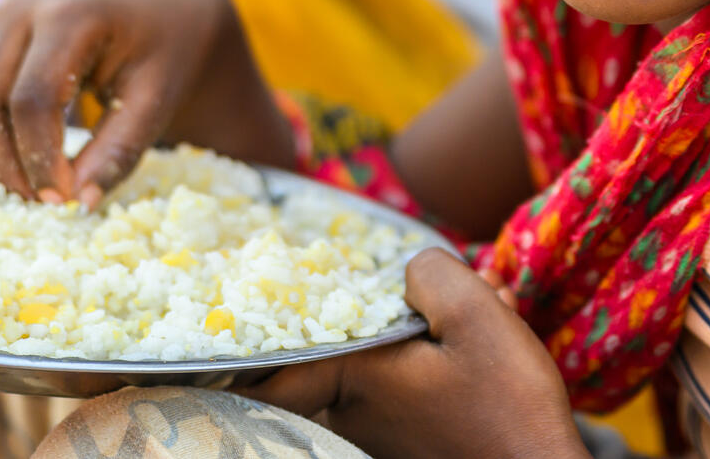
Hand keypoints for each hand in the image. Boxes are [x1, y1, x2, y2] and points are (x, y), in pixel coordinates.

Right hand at [0, 0, 293, 207]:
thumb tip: (81, 203)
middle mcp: (22, 10)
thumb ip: (119, 150)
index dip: (39, 158)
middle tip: (39, 204)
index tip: (63, 202)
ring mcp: (1, 21)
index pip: (31, 99)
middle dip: (1, 163)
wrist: (161, 0)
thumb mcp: (157, 97)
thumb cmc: (166, 47)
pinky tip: (26, 162)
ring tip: (35, 188)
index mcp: (70, 14)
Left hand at [240, 249, 587, 458]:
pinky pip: (411, 389)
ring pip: (382, 366)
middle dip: (375, 312)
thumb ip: (429, 272)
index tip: (202, 350)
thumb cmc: (507, 405)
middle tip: (405, 290)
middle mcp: (357, 414)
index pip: (274, 370)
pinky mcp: (418, 444)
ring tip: (486, 310)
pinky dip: (439, 362)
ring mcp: (387, 436)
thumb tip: (410, 269)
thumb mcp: (476, 313)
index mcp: (356, 379)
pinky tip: (489, 344)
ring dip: (422, 334)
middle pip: (338, 352)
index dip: (239, 355)